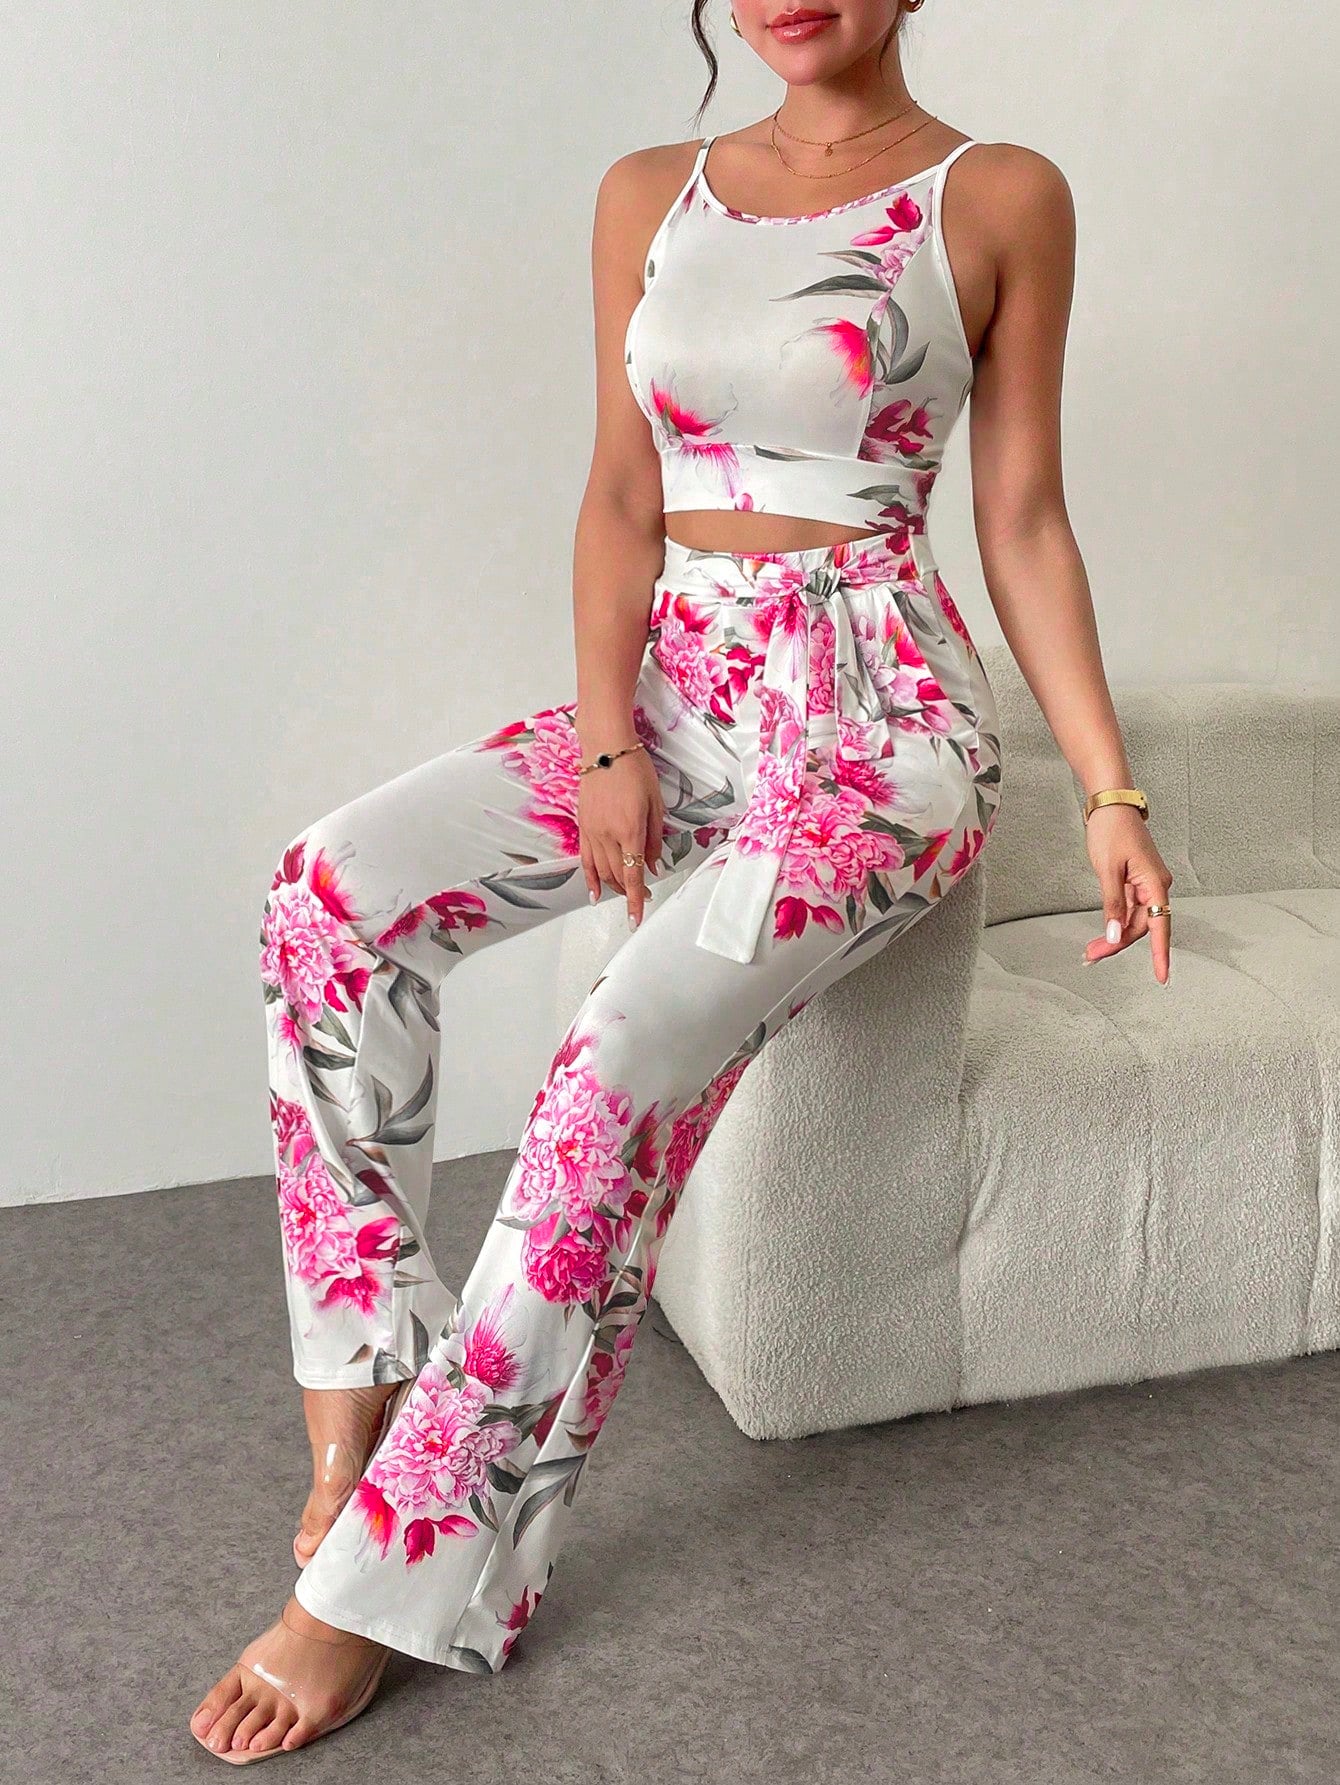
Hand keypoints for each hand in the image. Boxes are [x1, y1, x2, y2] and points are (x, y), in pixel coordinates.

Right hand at [577, 748, 664, 930]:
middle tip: (643, 896)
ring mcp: (592, 832)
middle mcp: (608, 835)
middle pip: (617, 876)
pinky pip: (584, 860)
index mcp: (629, 830)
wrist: (606, 748)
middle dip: (630, 892)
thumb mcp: (655, 803)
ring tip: (624, 894)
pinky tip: (594, 893)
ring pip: (601, 871)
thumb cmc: (634, 769)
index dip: (634, 900)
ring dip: (613, 887)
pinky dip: (590, 879)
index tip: (636, 917)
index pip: (632, 875)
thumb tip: (655, 865)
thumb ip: (655, 838)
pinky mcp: (583, 826)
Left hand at [1081, 804, 1173, 983]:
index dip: (1160, 954)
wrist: (1111, 804)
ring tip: (1090, 950)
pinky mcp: (1136, 882)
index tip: (1162, 977)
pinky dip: (1115, 922)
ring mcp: (1146, 885)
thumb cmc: (1111, 830)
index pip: (1159, 927)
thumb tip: (1116, 934)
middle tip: (1090, 957)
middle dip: (1117, 944)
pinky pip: (1129, 909)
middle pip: (1141, 927)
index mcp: (1155, 884)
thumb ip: (1112, 904)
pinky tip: (1103, 933)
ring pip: (1134, 920)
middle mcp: (1156, 887)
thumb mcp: (1107, 869)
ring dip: (1114, 936)